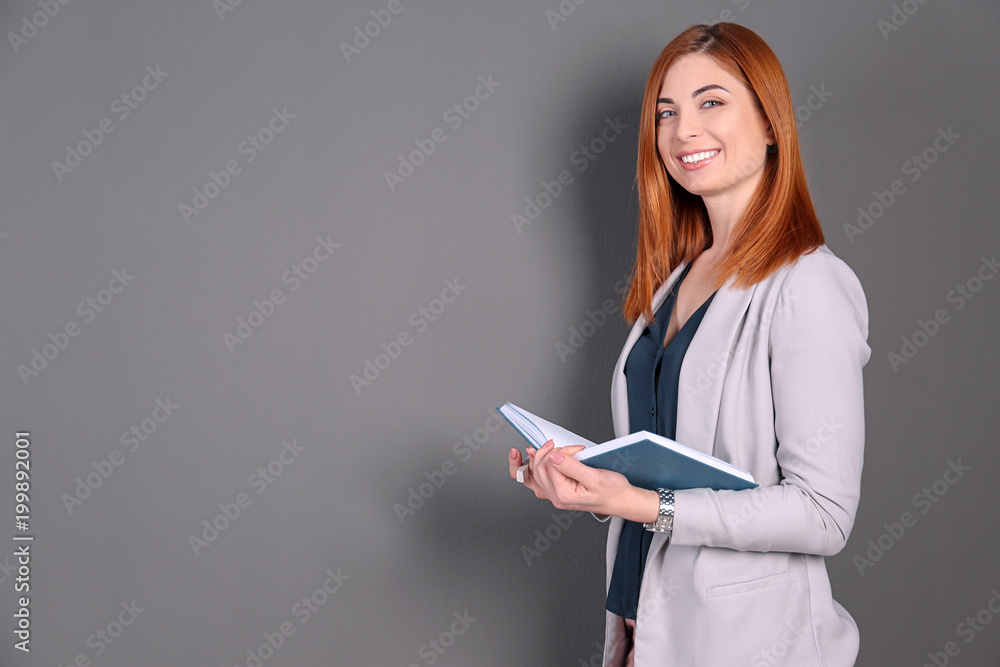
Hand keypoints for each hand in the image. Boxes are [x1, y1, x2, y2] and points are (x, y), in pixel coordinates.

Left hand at [508, 440, 658, 521]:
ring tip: (536, 448)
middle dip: (550, 452)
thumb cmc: (613, 492)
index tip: (576, 449)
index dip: (562, 452)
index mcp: (564, 495)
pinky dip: (530, 470)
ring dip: (534, 459)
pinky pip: (535, 482)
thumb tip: (554, 456)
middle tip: (566, 447)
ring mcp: (554, 495)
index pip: (550, 466)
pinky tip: (528, 459)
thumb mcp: (595, 477)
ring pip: (533, 475)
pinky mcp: (556, 491)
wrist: (621, 500)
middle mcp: (556, 497)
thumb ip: (572, 467)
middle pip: (539, 468)